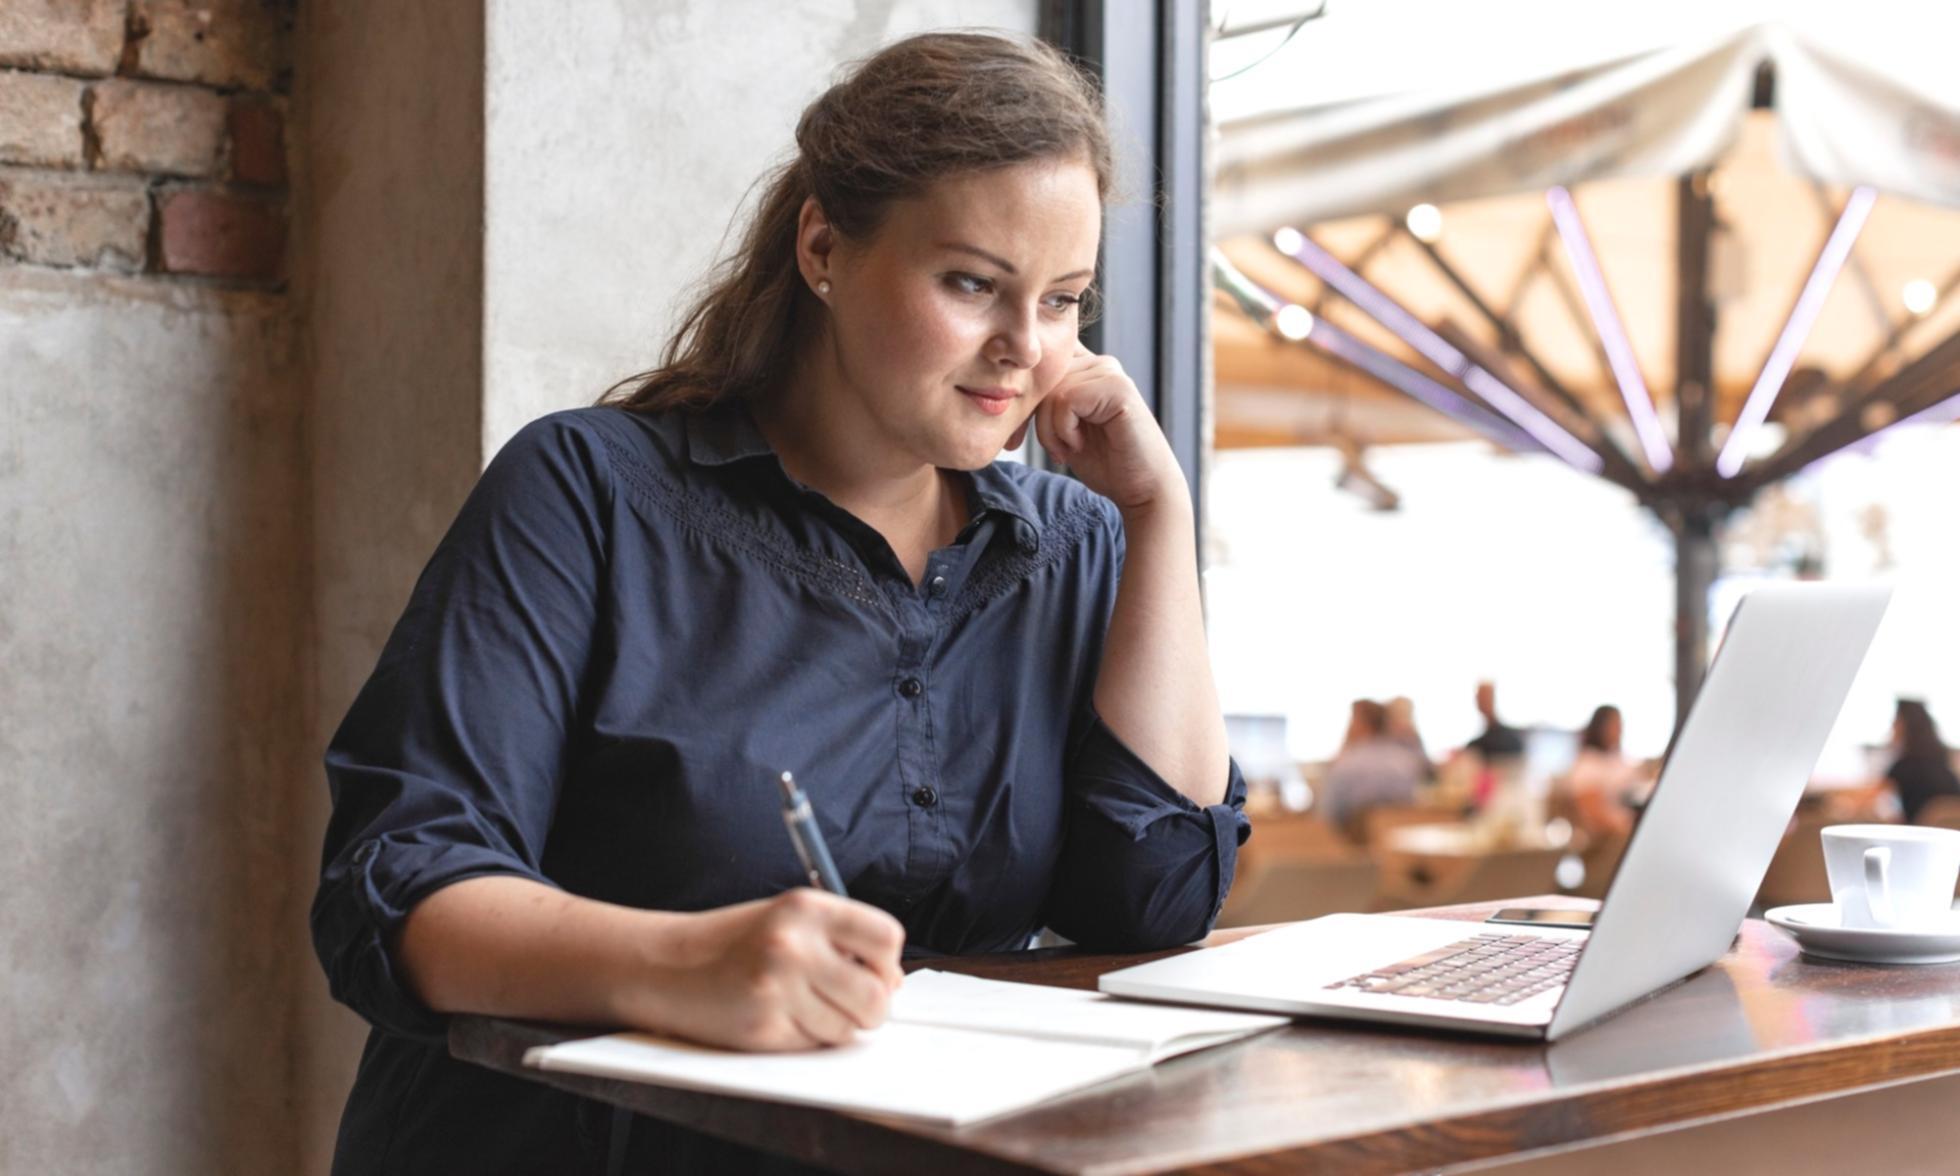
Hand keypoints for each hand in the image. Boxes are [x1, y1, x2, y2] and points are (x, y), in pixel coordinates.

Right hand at [622, 888, 905, 1051]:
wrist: (662, 965)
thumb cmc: (733, 942)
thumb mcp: (789, 919)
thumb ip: (842, 941)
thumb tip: (894, 982)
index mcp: (807, 907)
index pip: (887, 938)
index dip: (887, 963)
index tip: (873, 971)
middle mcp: (794, 945)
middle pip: (877, 996)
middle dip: (871, 1008)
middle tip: (848, 1003)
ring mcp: (778, 989)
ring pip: (848, 1029)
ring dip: (835, 1026)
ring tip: (801, 1005)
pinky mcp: (763, 1028)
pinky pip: (813, 1046)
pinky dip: (805, 1039)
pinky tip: (778, 1017)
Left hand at [1010, 343, 1183, 512]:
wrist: (1142, 488)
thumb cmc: (1105, 462)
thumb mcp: (1062, 429)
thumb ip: (1044, 405)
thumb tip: (1007, 391)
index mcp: (1085, 368)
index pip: (1038, 367)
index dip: (1023, 402)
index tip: (1019, 439)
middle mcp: (1098, 362)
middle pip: (1040, 380)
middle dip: (1033, 422)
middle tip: (1054, 450)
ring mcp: (1110, 371)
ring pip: (1050, 392)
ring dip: (1050, 430)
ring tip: (1070, 448)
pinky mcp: (1117, 388)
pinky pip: (1066, 400)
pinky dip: (1064, 430)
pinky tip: (1081, 444)